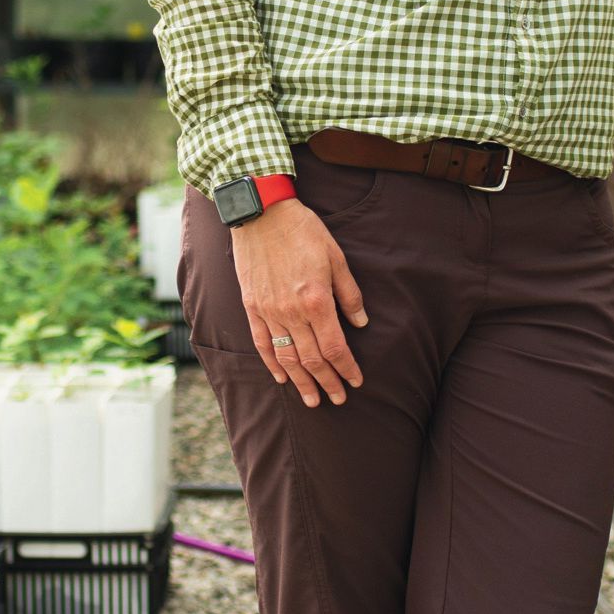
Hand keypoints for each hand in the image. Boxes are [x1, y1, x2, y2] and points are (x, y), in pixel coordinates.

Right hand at [230, 197, 366, 404]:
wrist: (261, 212)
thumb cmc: (303, 231)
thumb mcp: (336, 258)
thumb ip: (349, 294)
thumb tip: (361, 323)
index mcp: (316, 301)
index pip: (335, 348)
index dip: (346, 369)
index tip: (355, 382)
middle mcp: (291, 312)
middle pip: (312, 359)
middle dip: (327, 382)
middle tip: (337, 399)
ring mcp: (269, 311)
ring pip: (287, 357)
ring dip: (301, 382)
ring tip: (312, 400)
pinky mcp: (252, 306)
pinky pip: (262, 343)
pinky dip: (272, 363)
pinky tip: (281, 378)